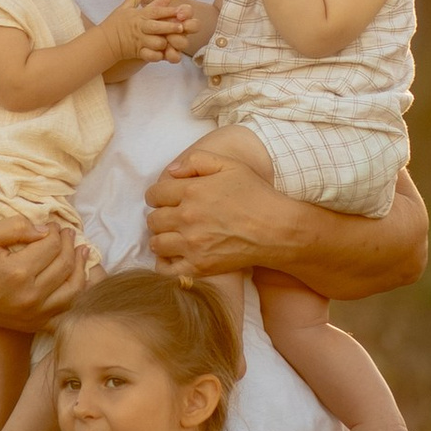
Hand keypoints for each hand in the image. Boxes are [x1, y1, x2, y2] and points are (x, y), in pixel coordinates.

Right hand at [0, 217, 95, 327]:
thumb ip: (16, 227)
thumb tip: (46, 229)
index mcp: (17, 272)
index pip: (52, 246)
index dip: (57, 232)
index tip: (54, 225)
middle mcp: (29, 295)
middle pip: (65, 266)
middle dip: (71, 245)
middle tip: (69, 234)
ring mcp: (32, 314)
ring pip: (72, 290)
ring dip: (81, 269)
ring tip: (81, 253)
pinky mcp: (32, 324)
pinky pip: (65, 312)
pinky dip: (76, 297)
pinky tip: (78, 282)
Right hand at [106, 0, 195, 66]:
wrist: (104, 42)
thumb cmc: (115, 24)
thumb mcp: (124, 8)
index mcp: (139, 16)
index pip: (156, 11)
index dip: (169, 11)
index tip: (180, 11)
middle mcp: (141, 28)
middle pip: (158, 27)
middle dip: (170, 27)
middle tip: (182, 28)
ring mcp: (140, 41)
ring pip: (157, 43)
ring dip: (165, 42)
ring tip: (172, 42)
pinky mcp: (138, 52)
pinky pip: (151, 56)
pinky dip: (158, 55)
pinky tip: (164, 54)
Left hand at [144, 148, 298, 278]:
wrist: (277, 230)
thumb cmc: (256, 195)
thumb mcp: (230, 165)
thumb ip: (197, 161)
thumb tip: (171, 171)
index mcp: (191, 191)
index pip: (154, 194)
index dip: (158, 195)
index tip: (166, 199)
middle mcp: (187, 218)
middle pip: (153, 219)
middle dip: (160, 216)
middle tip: (173, 217)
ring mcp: (192, 244)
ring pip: (156, 243)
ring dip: (162, 238)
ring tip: (174, 236)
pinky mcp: (199, 266)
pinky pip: (166, 269)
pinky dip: (165, 264)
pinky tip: (175, 256)